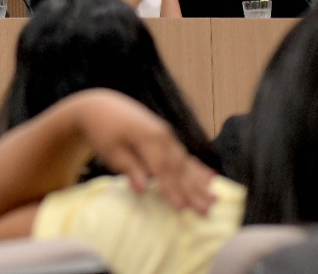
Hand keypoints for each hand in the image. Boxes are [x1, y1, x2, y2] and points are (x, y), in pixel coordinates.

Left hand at [68, 90, 215, 213]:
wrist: (101, 105)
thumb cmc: (102, 130)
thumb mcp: (110, 150)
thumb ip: (129, 168)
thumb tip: (143, 189)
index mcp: (148, 137)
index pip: (162, 170)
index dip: (172, 190)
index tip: (183, 209)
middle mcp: (163, 135)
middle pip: (179, 168)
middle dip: (193, 191)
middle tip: (207, 211)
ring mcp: (167, 134)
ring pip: (186, 163)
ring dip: (200, 182)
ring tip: (215, 198)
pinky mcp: (167, 136)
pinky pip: (184, 154)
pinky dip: (197, 168)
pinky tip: (210, 177)